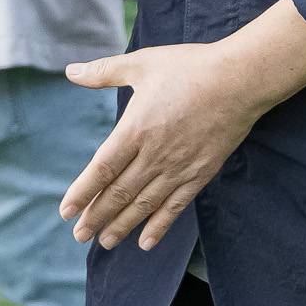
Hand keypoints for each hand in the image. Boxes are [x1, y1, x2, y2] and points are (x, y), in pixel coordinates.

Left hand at [58, 43, 269, 251]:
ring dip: (123, 225)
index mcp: (136, 129)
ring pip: (145, 204)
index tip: (66, 211)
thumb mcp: (141, 64)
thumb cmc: (189, 68)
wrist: (238, 81)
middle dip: (97, 216)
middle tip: (80, 234)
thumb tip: (71, 71)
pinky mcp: (200, 174)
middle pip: (120, 193)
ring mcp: (179, 168)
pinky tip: (146, 241)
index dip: (83, 192)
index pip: (102, 169)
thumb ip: (104, 71)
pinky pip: (176, 206)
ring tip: (105, 242)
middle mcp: (155, 155)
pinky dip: (160, 226)